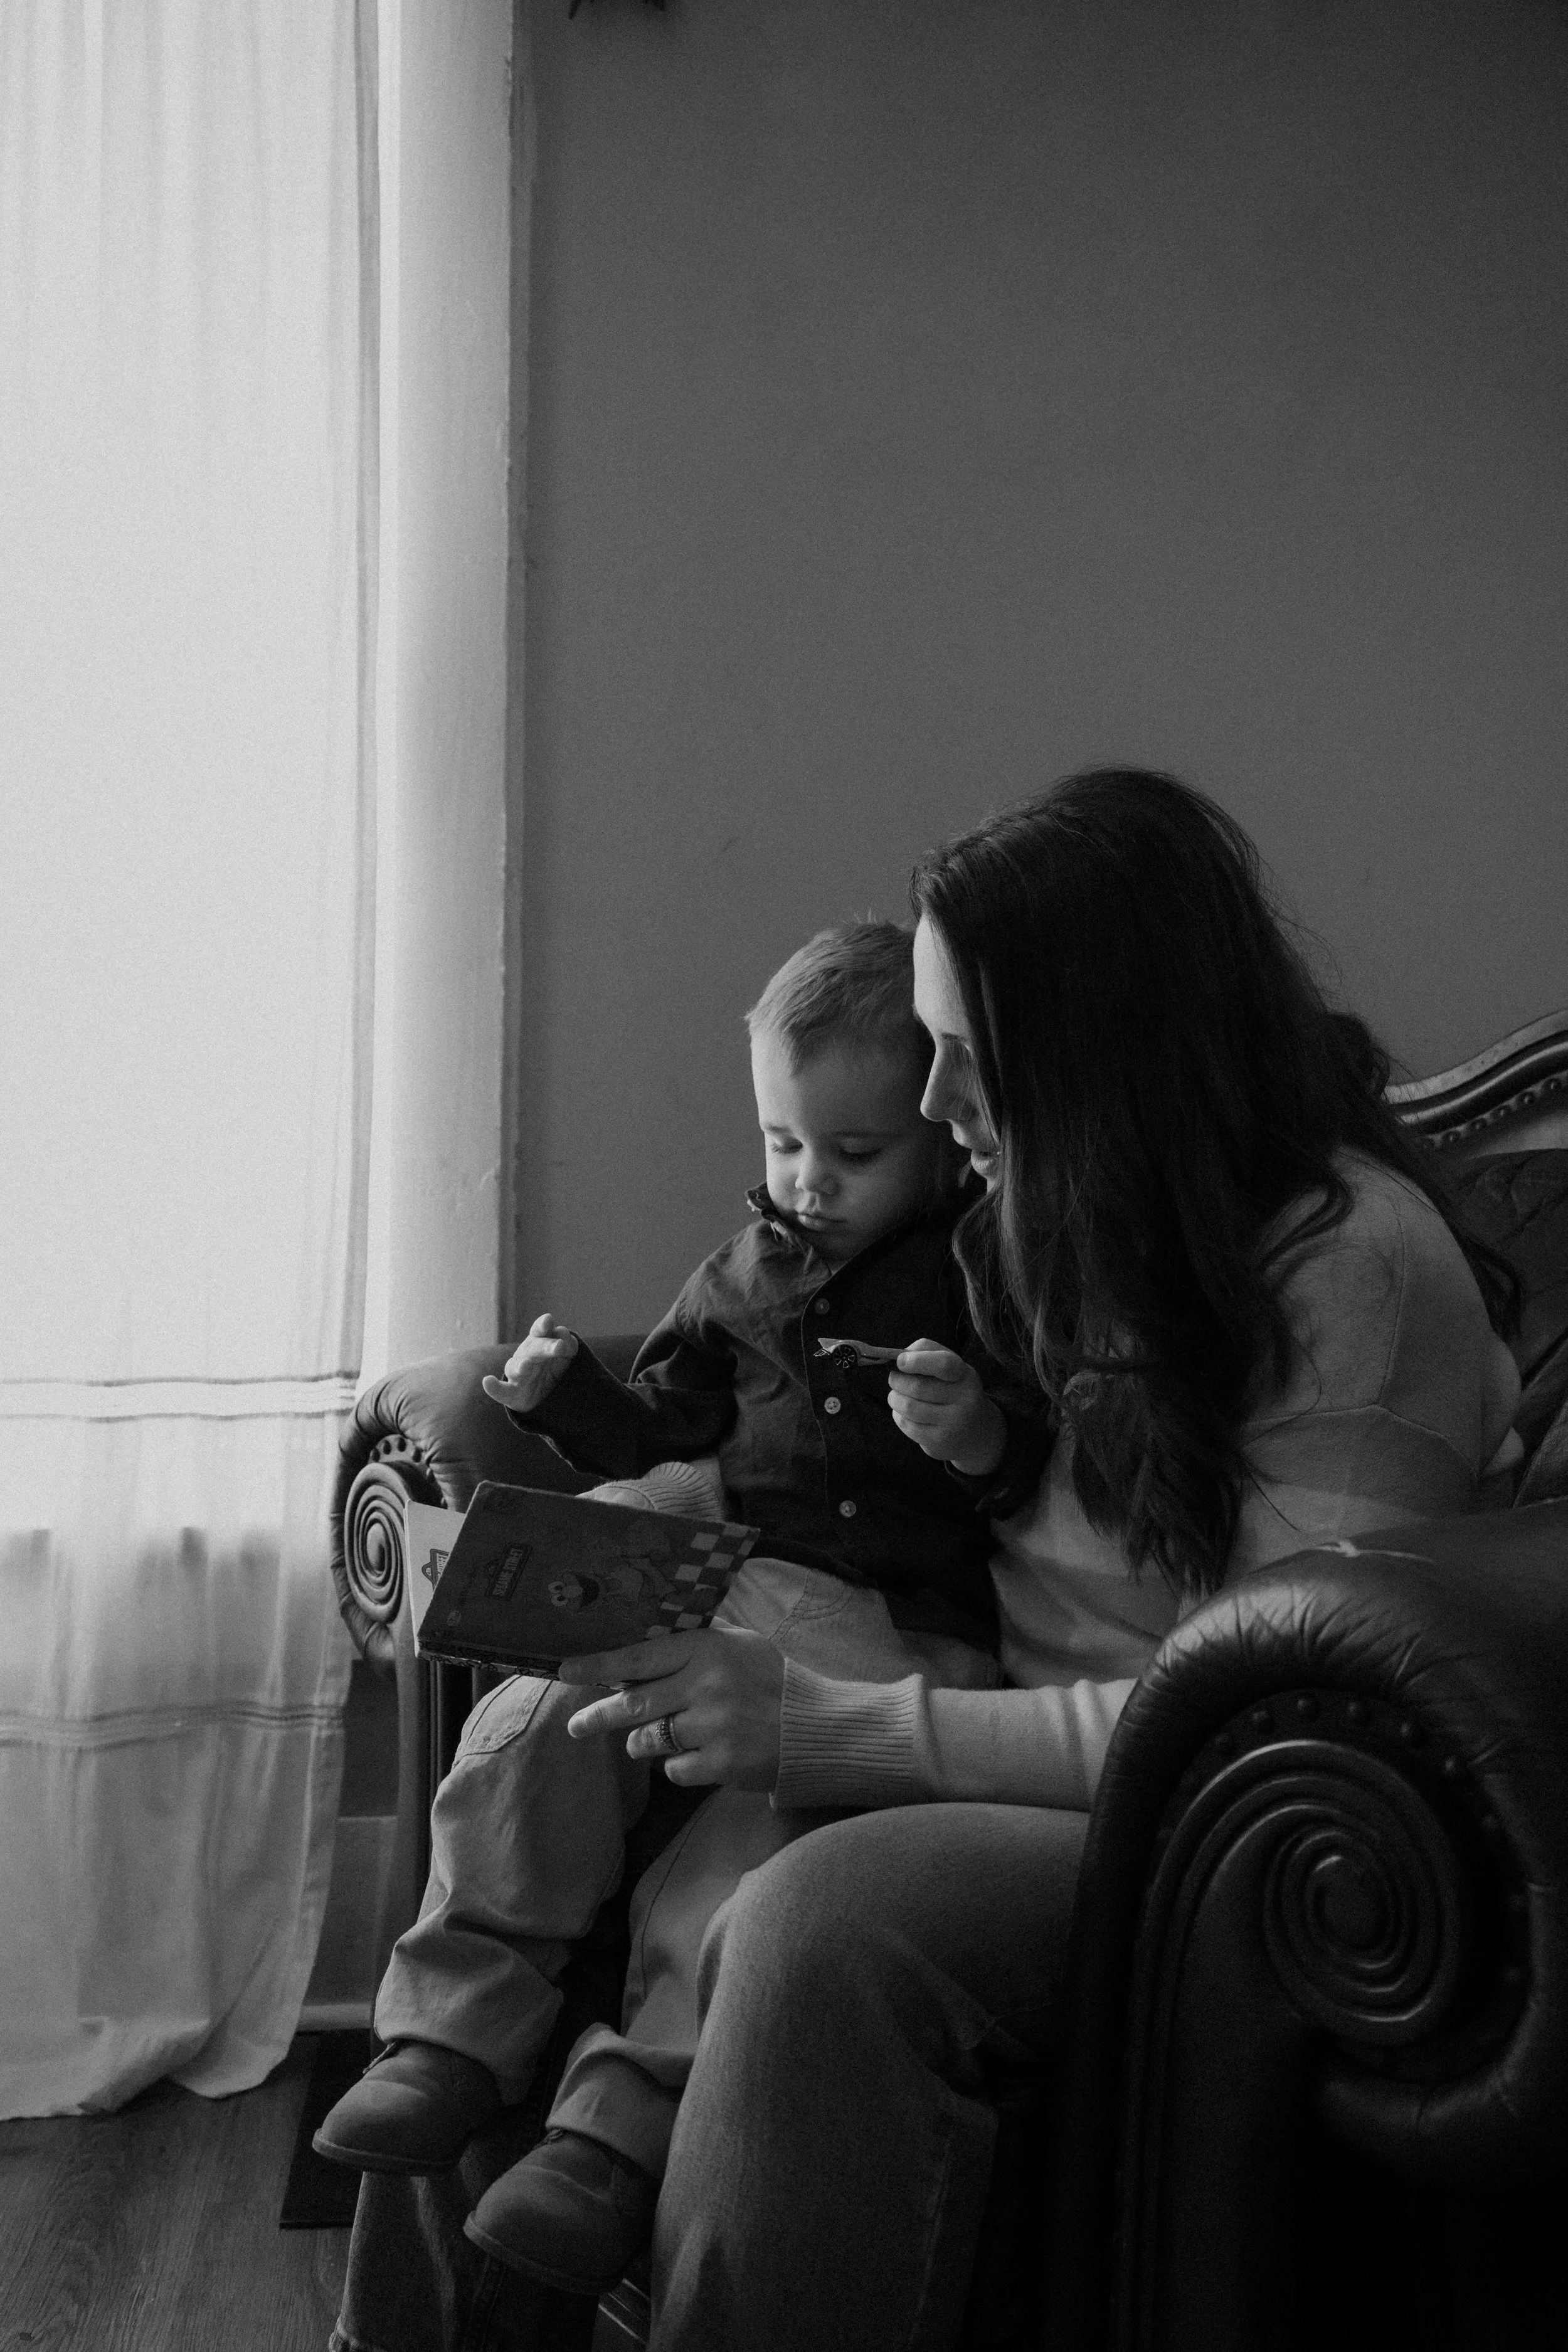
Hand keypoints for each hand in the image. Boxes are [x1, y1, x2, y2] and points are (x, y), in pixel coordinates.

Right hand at [481, 1314, 578, 1414]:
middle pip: (533, 1348)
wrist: (543, 1395)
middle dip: (546, 1347)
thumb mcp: (565, 1355)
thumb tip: (566, 1336)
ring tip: (525, 1365)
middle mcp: (524, 1355)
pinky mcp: (511, 1393)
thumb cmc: (552, 1367)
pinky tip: (487, 1381)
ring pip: (515, 1369)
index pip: (539, 1330)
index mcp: (537, 1342)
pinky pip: (501, 1391)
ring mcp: (516, 1374)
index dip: (542, 1325)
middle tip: (559, 1347)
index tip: (548, 1320)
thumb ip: (567, 1344)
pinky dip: (494, 1387)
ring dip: (520, 1367)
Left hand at [558, 1627, 784, 1791]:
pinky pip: (674, 1771)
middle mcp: (705, 1685)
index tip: (566, 1670)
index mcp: (707, 1649)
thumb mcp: (740, 1643)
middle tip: (576, 1726)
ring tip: (661, 1736)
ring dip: (644, 1742)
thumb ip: (697, 1638)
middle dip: (599, 1717)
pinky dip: (679, 1767)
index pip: (639, 1657)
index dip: (598, 1664)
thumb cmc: (773, 1680)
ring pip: (648, 1741)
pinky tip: (701, 1755)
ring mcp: (712, 1727)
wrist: (817, 1727)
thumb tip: (645, 1636)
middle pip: (633, 1704)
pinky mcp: (720, 1765)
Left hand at [888, 1339, 1005, 1474]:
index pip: (943, 1364)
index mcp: (966, 1375)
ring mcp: (953, 1423)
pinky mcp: (939, 1442)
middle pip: (918, 1387)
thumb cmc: (954, 1390)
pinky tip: (903, 1412)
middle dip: (897, 1380)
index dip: (917, 1361)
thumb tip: (900, 1355)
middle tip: (893, 1378)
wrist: (975, 1432)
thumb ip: (926, 1351)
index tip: (900, 1361)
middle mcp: (965, 1400)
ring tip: (895, 1395)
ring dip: (894, 1398)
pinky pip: (907, 1425)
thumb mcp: (951, 1367)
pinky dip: (898, 1415)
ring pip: (909, 1407)